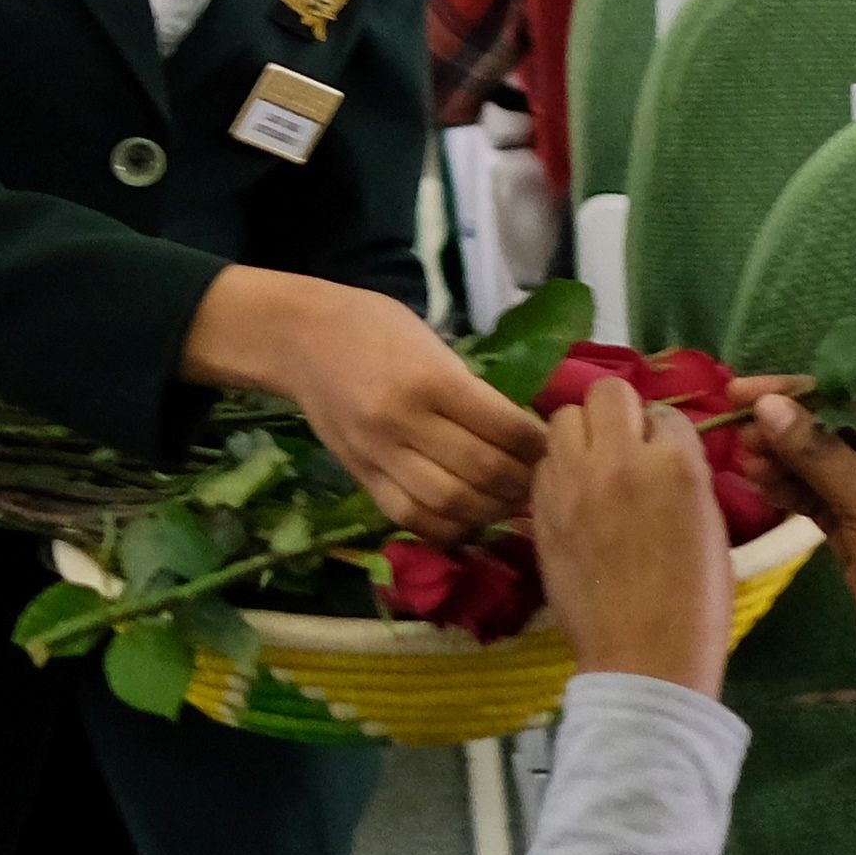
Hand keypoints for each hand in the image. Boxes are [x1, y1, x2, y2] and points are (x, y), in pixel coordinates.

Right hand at [188, 272, 540, 539]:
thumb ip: (470, 389)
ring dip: (489, 510)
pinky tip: (467, 519)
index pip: (502, 426)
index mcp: (429, 378)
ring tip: (509, 503)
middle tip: (541, 482)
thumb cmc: (374, 327)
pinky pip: (410, 518)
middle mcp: (404, 421)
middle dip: (520, 483)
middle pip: (480, 472)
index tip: (554, 447)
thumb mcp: (432, 342)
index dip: (537, 445)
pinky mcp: (361, 476)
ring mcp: (379, 454)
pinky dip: (447, 527)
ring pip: (449, 503)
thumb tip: (519, 430)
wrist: (300, 339)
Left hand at [533, 381, 733, 693]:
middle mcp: (620, 459)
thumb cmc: (696, 602)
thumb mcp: (710, 526)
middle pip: (606, 392)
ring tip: (593, 469)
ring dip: (581, 435)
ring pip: (563, 418)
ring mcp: (573, 483)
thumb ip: (684, 473)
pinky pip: (543, 464)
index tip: (664, 459)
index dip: (665, 435)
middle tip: (624, 448)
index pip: (666, 413)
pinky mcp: (541, 510)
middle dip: (618, 413)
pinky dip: (558, 471)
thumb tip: (661, 449)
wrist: (644, 659)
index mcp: (676, 464)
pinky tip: (573, 499)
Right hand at [750, 392, 855, 664]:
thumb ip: (815, 450)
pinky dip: (788, 488)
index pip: (844, 398)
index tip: (741, 392)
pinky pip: (814, 494)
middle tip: (738, 434)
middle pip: (826, 428)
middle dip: (782, 430)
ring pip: (816, 463)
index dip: (792, 394)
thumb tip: (767, 406)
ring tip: (743, 460)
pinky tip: (758, 482)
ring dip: (780, 460)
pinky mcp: (853, 522)